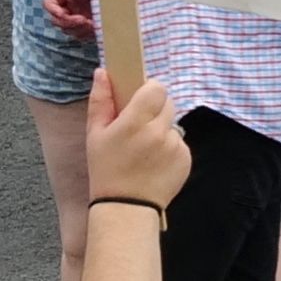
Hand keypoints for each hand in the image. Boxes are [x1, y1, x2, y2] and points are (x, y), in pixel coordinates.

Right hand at [75, 75, 190, 221]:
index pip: (156, 88)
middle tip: (139, 126)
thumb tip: (103, 73)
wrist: (126, 207)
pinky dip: (170, 148)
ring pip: (173, 124)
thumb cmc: (105, 169)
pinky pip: (180, 143)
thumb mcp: (95, 134)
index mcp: (136, 122)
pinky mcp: (186, 159)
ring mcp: (175, 146)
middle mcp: (159, 132)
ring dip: (162, 130)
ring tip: (144, 149)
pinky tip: (154, 162)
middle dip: (155, 109)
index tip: (140, 100)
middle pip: (167, 103)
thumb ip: (100, 100)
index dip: (149, 91)